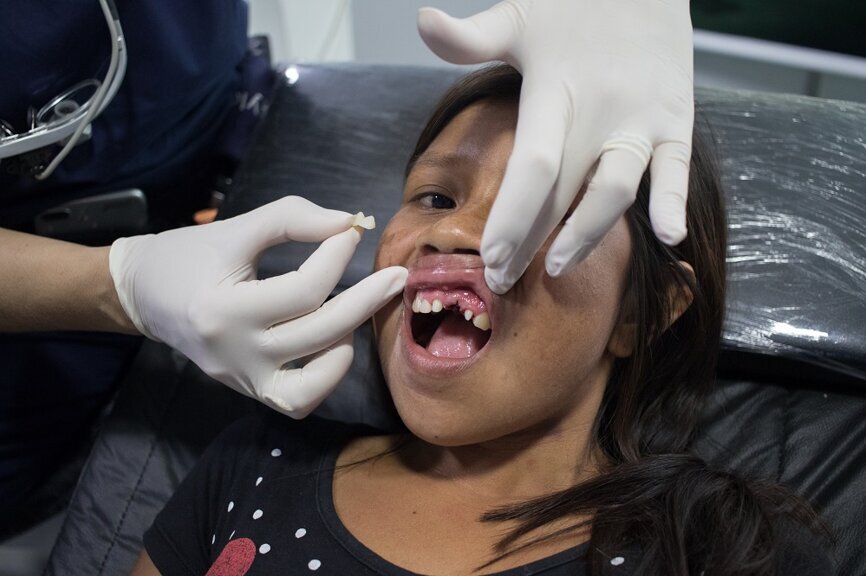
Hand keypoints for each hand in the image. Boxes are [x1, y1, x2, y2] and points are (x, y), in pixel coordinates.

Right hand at [109, 196, 406, 417]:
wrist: (143, 295)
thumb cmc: (189, 255)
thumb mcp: (236, 229)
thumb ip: (290, 219)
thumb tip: (348, 223)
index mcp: (224, 309)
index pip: (303, 290)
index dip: (337, 258)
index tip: (351, 232)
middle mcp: (234, 353)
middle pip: (320, 333)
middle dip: (366, 301)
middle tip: (397, 277)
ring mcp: (242, 380)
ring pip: (314, 382)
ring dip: (345, 344)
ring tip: (352, 313)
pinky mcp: (250, 390)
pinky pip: (299, 401)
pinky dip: (325, 377)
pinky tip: (333, 345)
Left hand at [418, 0, 692, 292]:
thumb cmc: (571, 0)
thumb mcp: (517, 14)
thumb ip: (470, 36)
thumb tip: (422, 22)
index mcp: (555, 89)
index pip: (532, 168)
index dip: (512, 219)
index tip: (489, 259)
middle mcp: (600, 110)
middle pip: (563, 194)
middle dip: (531, 244)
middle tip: (502, 280)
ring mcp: (641, 117)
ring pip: (615, 191)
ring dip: (587, 236)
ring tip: (558, 267)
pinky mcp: (676, 118)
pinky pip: (678, 167)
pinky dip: (673, 201)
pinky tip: (667, 237)